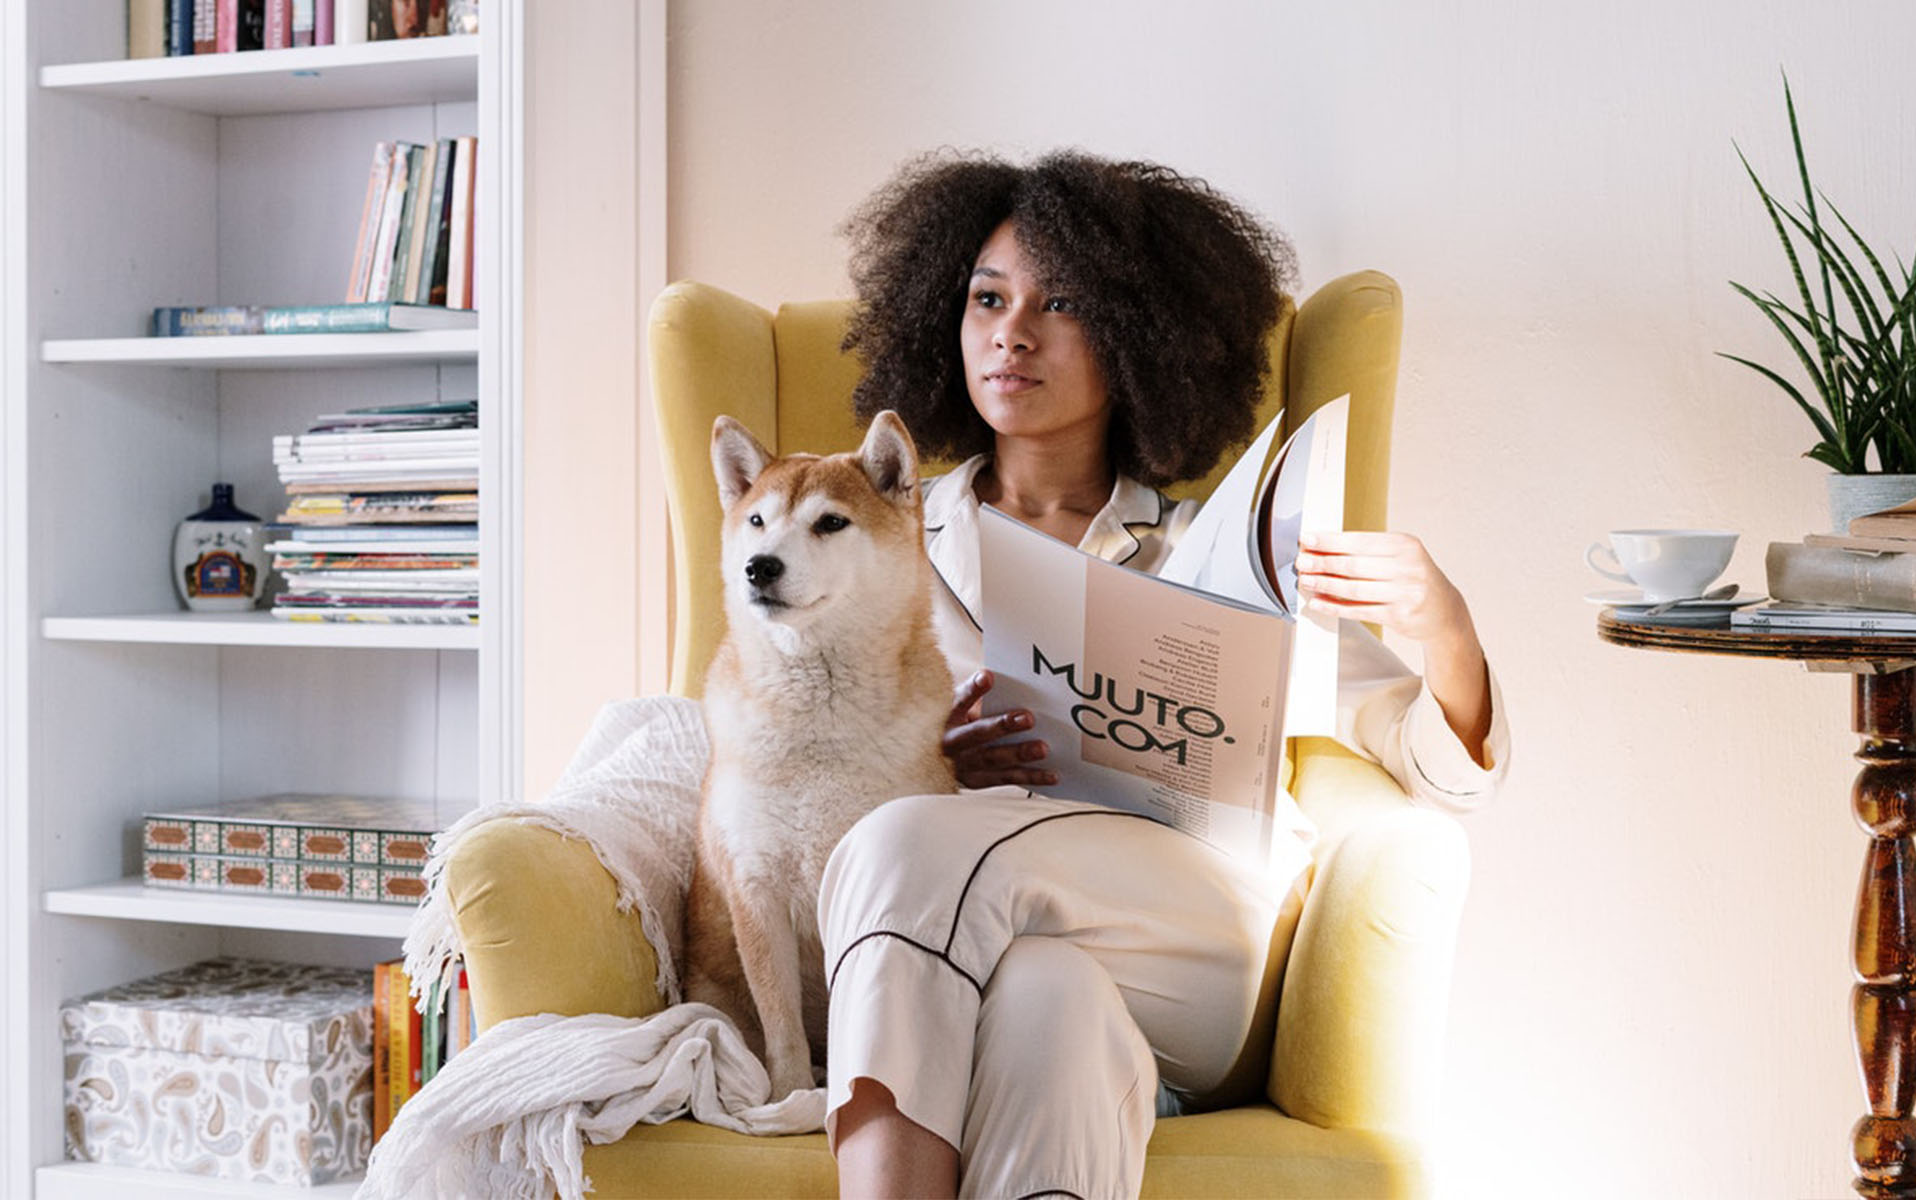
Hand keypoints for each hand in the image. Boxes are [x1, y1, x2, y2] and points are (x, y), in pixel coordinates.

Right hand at [941, 670, 1057, 789]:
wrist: (934, 755)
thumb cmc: (955, 721)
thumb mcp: (959, 705)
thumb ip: (976, 694)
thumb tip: (998, 679)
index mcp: (946, 717)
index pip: (958, 700)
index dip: (973, 689)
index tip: (988, 677)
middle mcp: (949, 743)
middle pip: (977, 734)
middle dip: (1002, 726)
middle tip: (1029, 718)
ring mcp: (962, 765)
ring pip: (993, 760)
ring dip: (1019, 754)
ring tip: (1042, 749)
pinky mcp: (976, 781)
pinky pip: (1005, 779)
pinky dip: (1029, 777)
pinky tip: (1051, 775)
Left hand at [1295, 530, 1473, 646]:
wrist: (1445, 611)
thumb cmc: (1415, 579)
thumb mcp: (1400, 556)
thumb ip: (1367, 551)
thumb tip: (1324, 548)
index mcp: (1405, 545)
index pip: (1359, 541)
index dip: (1329, 541)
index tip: (1308, 539)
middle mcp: (1407, 568)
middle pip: (1354, 565)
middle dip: (1322, 563)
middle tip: (1302, 562)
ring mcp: (1404, 593)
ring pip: (1354, 589)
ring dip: (1325, 585)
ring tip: (1306, 581)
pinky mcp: (1399, 616)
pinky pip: (1359, 611)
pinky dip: (1335, 607)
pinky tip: (1319, 602)